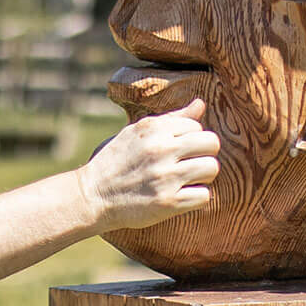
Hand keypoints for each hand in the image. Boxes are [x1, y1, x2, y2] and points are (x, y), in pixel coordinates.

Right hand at [78, 101, 220, 232]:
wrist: (93, 195)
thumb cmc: (117, 161)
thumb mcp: (137, 132)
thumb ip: (171, 119)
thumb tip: (200, 103)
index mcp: (154, 129)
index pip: (197, 126)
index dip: (191, 139)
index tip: (178, 150)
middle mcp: (161, 149)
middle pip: (211, 143)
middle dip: (204, 154)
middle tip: (190, 164)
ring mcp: (166, 176)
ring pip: (212, 168)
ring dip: (203, 176)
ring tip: (188, 180)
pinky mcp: (169, 202)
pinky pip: (204, 196)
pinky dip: (196, 197)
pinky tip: (182, 196)